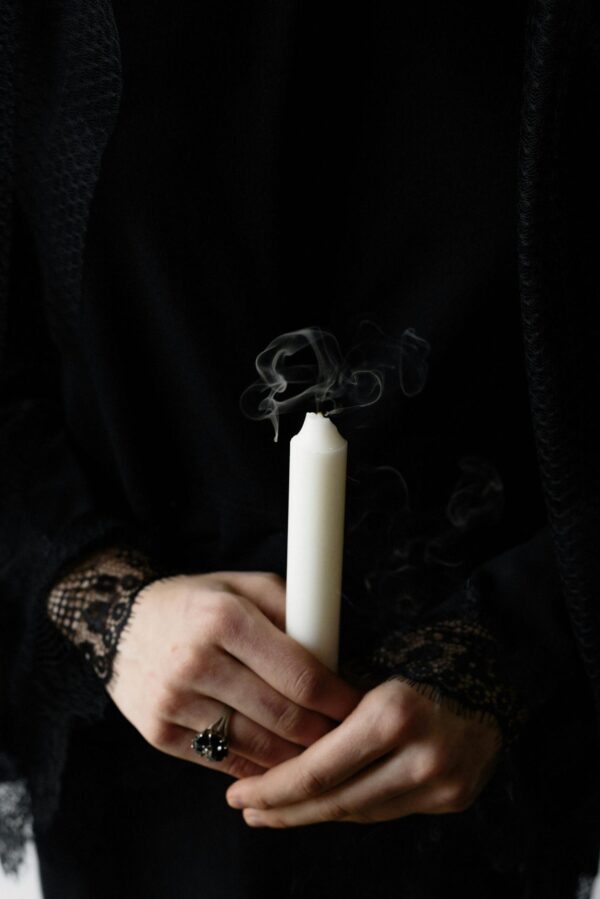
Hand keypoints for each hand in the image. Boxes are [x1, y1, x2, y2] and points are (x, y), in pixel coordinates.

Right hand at [106, 571, 363, 778]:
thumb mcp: (243, 586)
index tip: (359, 707)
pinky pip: (222, 762)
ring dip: (296, 757)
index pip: (299, 674)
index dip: (338, 698)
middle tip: (348, 736)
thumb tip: (339, 651)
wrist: (119, 623)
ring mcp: (174, 701)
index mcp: (225, 618)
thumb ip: (292, 610)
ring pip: (256, 746)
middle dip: (325, 733)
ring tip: (321, 754)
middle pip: (282, 716)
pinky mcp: (158, 732)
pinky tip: (278, 763)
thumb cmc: (196, 603)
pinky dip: (258, 767)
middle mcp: (197, 660)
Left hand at [225, 677, 500, 825]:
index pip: (317, 771)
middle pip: (335, 802)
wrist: (493, 664)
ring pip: (360, 812)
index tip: (238, 793)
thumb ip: (330, 707)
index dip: (271, 789)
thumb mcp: (368, 664)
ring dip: (313, 814)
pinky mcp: (455, 797)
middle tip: (246, 807)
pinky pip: (388, 809)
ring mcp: (443, 782)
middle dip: (283, 809)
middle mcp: (421, 756)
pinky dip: (352, 806)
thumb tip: (272, 740)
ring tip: (275, 811)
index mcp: (393, 714)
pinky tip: (325, 802)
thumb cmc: (419, 650)